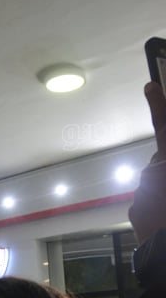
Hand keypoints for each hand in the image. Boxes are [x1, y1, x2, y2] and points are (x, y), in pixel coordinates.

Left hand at [129, 82, 165, 243]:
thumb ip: (165, 163)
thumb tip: (159, 159)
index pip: (164, 127)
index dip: (159, 104)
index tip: (150, 86)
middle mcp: (152, 173)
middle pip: (164, 163)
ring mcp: (141, 193)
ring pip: (157, 185)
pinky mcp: (135, 212)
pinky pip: (149, 203)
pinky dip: (158, 209)